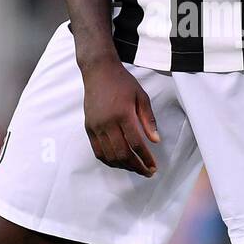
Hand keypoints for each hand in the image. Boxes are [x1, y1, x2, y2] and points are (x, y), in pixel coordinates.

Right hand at [82, 59, 159, 175]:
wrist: (98, 71)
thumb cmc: (122, 82)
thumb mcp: (141, 97)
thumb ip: (148, 120)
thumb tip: (155, 140)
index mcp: (123, 114)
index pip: (136, 143)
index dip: (146, 158)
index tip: (153, 166)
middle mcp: (107, 122)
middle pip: (122, 153)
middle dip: (136, 166)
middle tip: (146, 172)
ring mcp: (96, 126)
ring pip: (109, 155)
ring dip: (123, 166)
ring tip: (135, 167)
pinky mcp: (89, 127)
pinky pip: (97, 151)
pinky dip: (108, 160)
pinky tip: (118, 162)